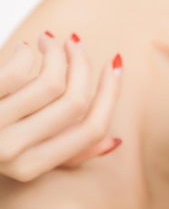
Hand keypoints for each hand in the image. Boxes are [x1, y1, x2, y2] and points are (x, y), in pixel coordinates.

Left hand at [0, 32, 122, 181]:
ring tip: (50, 41)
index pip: (93, 130)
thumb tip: (115, 144)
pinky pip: (21, 69)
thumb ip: (66, 153)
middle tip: (77, 45)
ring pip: (50, 82)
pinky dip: (28, 53)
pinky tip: (27, 48)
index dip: (111, 94)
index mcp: (32, 168)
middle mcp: (13, 154)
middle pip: (75, 103)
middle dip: (84, 67)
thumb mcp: (21, 156)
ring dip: (57, 54)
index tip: (115, 66)